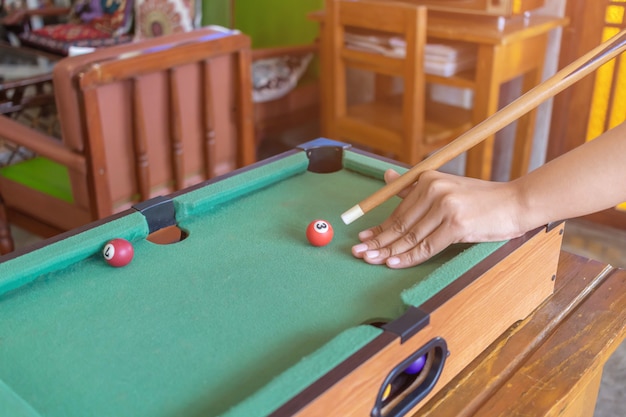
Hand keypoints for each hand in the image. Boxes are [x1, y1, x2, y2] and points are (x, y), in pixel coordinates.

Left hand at [351, 169, 525, 267]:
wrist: (516, 203)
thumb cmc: (481, 199)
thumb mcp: (447, 187)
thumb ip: (414, 187)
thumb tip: (385, 178)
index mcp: (428, 179)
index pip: (398, 210)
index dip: (379, 227)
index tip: (363, 238)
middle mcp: (434, 190)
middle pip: (400, 224)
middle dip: (378, 242)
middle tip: (359, 253)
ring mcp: (445, 207)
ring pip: (411, 237)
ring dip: (388, 252)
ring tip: (370, 261)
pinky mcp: (456, 225)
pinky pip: (427, 246)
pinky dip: (409, 256)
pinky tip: (393, 262)